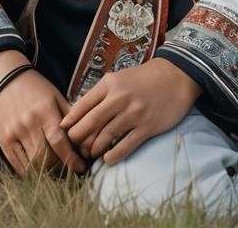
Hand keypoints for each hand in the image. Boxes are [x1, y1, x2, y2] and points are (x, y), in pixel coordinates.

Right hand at [0, 53, 85, 176]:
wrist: (7, 79)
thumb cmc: (36, 88)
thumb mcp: (56, 96)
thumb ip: (70, 115)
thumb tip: (85, 136)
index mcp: (45, 111)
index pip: (59, 141)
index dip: (71, 158)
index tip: (80, 167)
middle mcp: (29, 123)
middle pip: (46, 156)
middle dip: (60, 167)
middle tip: (69, 171)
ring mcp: (14, 133)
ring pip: (32, 164)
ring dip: (45, 172)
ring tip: (55, 172)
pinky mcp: (3, 141)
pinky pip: (17, 164)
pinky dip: (29, 172)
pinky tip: (38, 171)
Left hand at [59, 57, 201, 165]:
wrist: (175, 76)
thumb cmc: (144, 78)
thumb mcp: (119, 78)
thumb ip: (101, 93)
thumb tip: (79, 112)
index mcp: (110, 84)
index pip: (82, 105)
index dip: (70, 121)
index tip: (62, 132)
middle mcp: (119, 98)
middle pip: (90, 123)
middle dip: (78, 139)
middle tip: (74, 148)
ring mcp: (134, 113)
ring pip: (105, 137)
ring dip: (94, 149)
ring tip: (89, 155)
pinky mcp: (147, 127)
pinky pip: (125, 146)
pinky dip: (113, 156)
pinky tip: (107, 159)